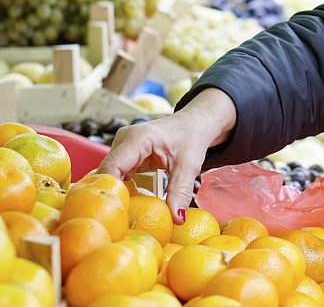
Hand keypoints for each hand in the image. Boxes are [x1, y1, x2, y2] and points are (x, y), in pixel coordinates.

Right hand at [97, 88, 235, 223]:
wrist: (195, 123)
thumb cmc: (192, 138)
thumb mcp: (189, 166)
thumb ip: (181, 192)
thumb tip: (177, 219)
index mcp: (137, 138)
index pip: (111, 167)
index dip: (109, 190)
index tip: (115, 213)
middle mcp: (124, 140)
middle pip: (107, 173)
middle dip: (112, 195)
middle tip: (120, 220)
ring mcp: (123, 147)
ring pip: (110, 175)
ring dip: (117, 193)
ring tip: (124, 215)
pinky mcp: (126, 155)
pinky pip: (118, 175)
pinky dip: (123, 189)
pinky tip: (129, 204)